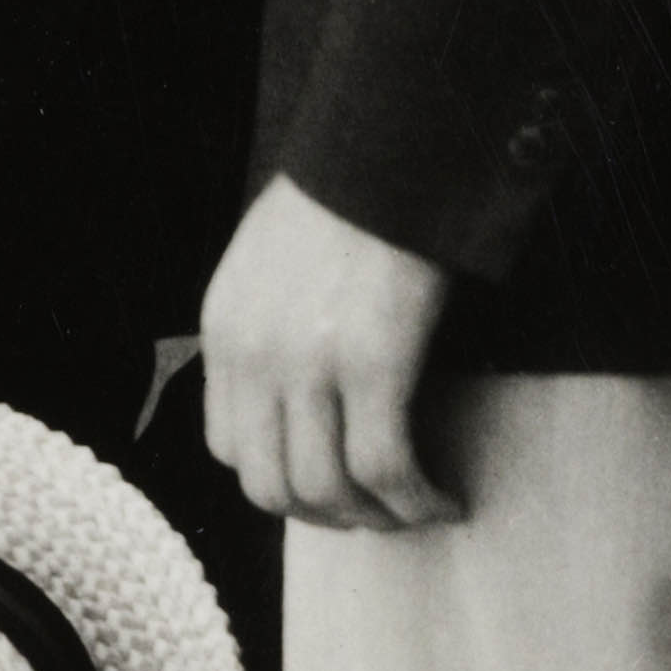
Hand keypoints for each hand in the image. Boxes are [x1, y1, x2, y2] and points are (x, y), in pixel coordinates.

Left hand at [198, 173, 457, 528]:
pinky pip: (386, 468)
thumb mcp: (265, 264)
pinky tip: (448, 501)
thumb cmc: (342, 202)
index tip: (330, 486)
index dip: (281, 481)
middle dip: (328, 516)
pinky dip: (418, 501)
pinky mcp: (373, 363)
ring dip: (378, 518)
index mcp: (223, 330)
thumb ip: (266, 328)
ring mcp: (308, 363)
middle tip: (376, 514)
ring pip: (328, 491)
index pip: (227, 447)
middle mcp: (253, 356)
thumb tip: (298, 399)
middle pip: (271, 486)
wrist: (385, 152)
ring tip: (419, 509)